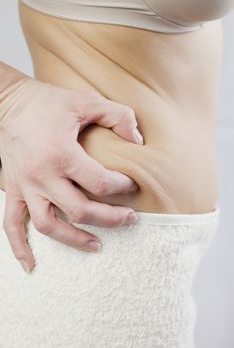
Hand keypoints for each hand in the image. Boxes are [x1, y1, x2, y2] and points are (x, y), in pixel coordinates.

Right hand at [0, 77, 143, 271]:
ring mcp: (25, 186)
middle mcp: (42, 175)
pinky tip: (31, 265)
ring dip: (74, 239)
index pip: (100, 183)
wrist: (9, 103)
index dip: (122, 187)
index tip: (133, 186)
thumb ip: (118, 116)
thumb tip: (138, 140)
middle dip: (110, 218)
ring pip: (49, 225)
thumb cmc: (48, 102)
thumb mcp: (86, 101)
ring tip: (98, 245)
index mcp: (62, 154)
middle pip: (80, 210)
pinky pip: (11, 225)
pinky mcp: (13, 190)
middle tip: (129, 219)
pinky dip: (20, 247)